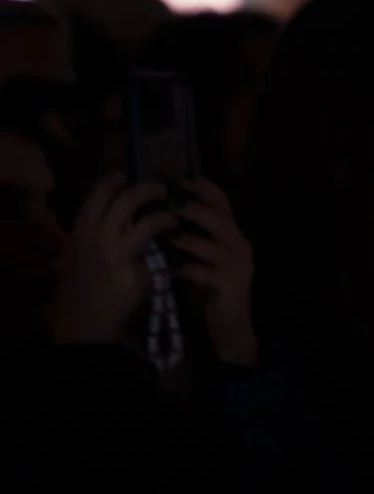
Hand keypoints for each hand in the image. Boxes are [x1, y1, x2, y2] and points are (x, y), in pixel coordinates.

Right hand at [52, 175, 178, 346]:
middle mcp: (94, 236)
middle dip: (149, 189)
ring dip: (165, 214)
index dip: (116, 179)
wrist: (84, 319)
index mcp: (80, 228)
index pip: (98, 191)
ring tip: (173, 215)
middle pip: (126, 198)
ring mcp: (113, 253)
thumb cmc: (84, 282)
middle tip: (163, 189)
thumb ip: (97, 227)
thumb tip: (119, 203)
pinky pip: (157, 249)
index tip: (131, 174)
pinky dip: (167, 236)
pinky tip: (173, 236)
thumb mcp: (79, 250)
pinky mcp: (132, 270)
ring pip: (146, 221)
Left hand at [167, 179, 257, 367]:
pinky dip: (185, 269)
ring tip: (165, 235)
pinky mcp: (232, 287)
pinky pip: (205, 273)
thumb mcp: (202, 260)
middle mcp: (241, 247)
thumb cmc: (209, 292)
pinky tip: (168, 270)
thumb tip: (161, 214)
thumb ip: (191, 238)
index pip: (223, 202)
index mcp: (233, 236)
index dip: (202, 188)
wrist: (229, 328)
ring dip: (186, 239)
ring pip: (213, 245)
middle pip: (220, 219)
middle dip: (193, 209)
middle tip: (168, 202)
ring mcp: (240, 267)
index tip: (178, 178)